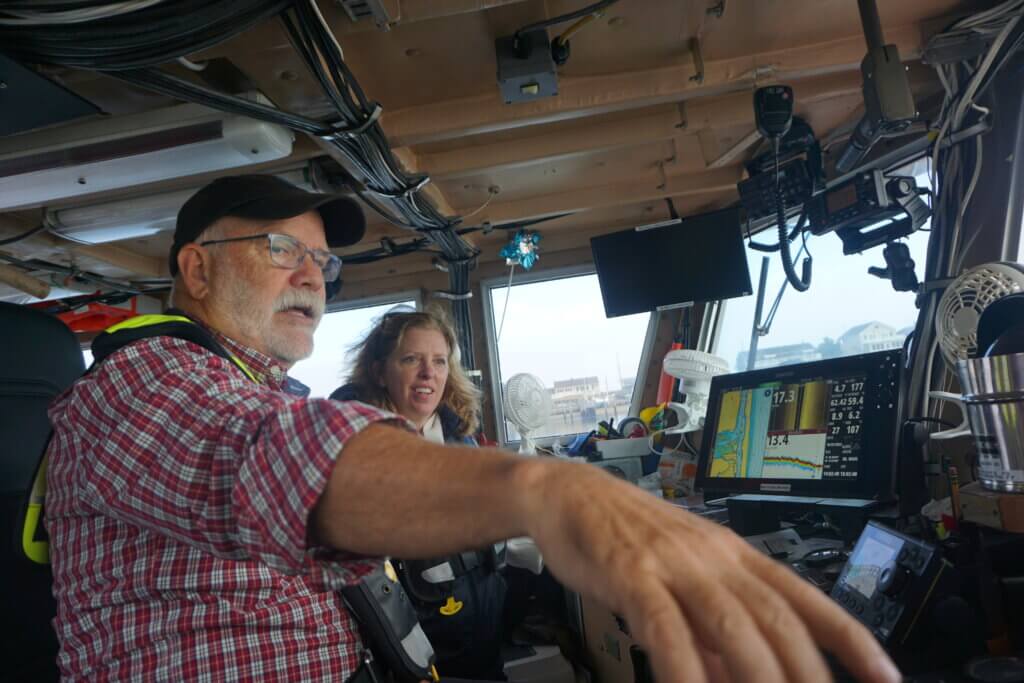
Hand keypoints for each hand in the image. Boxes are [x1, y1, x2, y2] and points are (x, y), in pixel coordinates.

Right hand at [517, 460, 900, 682]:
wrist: (568, 492)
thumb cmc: (627, 538)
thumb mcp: (680, 580)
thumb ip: (710, 631)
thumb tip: (730, 677)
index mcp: (736, 556)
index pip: (807, 600)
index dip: (852, 640)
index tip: (887, 679)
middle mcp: (716, 557)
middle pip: (778, 619)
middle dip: (807, 674)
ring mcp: (675, 563)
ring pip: (732, 624)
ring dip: (758, 676)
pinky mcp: (631, 572)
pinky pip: (664, 625)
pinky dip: (682, 667)